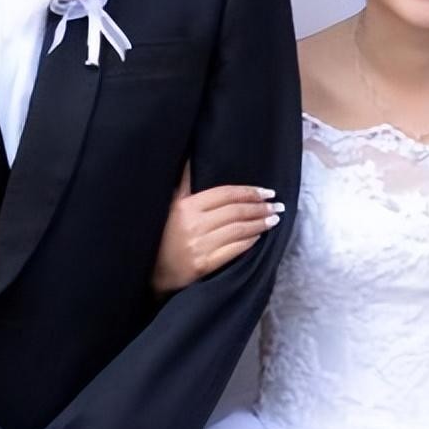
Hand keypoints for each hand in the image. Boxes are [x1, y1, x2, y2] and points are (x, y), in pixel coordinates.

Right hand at [152, 166, 283, 295]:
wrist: (150, 272)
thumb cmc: (161, 235)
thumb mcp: (169, 205)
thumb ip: (183, 183)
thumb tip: (189, 156)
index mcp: (186, 206)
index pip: (225, 194)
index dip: (248, 192)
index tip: (266, 191)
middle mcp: (194, 224)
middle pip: (236, 211)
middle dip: (260, 207)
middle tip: (277, 205)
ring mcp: (199, 246)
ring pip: (238, 230)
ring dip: (260, 224)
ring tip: (274, 219)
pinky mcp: (203, 265)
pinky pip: (233, 250)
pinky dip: (249, 242)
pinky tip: (258, 237)